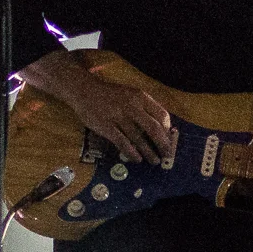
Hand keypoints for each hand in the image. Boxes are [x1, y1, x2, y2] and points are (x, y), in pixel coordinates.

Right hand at [22, 52, 176, 165]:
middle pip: (153, 129)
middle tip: (167, 155)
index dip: (167, 129)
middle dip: (163, 145)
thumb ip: (144, 107)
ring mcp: (118, 117)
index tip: (168, 139)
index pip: (161, 115)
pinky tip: (137, 159)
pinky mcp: (106, 127)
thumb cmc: (110, 94)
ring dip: (149, 152)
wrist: (84, 90)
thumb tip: (160, 126)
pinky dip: (132, 153)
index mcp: (140, 97)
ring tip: (154, 161)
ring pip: (139, 139)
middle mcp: (132, 106)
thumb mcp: (130, 94)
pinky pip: (122, 143)